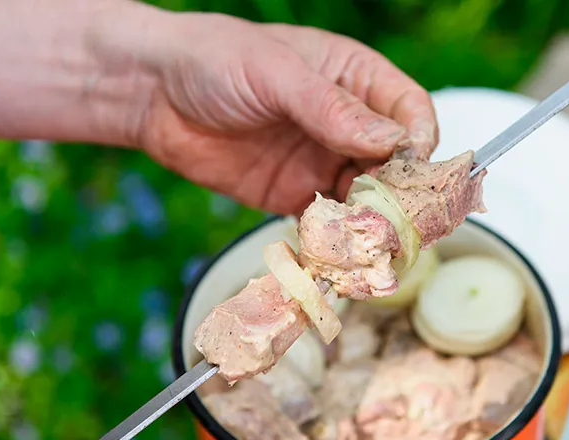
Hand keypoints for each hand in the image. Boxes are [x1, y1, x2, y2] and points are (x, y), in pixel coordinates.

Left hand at [92, 5, 437, 214]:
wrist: (150, 94)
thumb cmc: (213, 59)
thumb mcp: (275, 74)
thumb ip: (331, 108)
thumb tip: (392, 142)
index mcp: (354, 78)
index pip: (410, 111)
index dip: (417, 141)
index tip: (410, 169)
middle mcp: (347, 123)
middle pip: (397, 163)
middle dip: (399, 193)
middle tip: (394, 221)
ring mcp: (323, 161)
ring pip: (367, 198)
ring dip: (370, 222)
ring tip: (366, 242)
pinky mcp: (294, 195)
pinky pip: (327, 222)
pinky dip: (335, 239)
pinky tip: (335, 250)